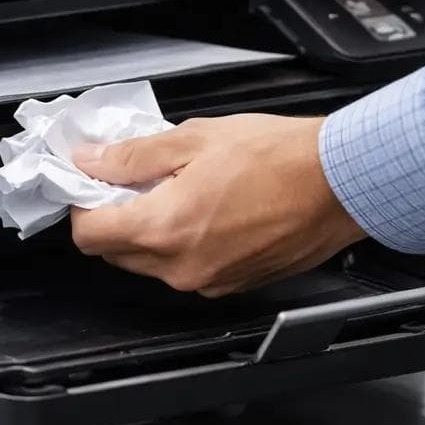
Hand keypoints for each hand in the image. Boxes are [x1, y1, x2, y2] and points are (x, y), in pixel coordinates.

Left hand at [68, 115, 366, 296]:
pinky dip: (182, 244)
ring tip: (176, 189)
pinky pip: (186, 269)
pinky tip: (205, 208)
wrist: (342, 183)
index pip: (89, 234)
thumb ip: (133, 155)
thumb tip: (92, 161)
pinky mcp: (233, 285)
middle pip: (115, 252)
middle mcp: (182, 266)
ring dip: (148, 230)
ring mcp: (208, 281)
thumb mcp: (194, 139)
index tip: (90, 181)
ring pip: (150, 263)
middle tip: (134, 178)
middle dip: (114, 216)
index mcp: (165, 228)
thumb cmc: (281, 157)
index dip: (82, 204)